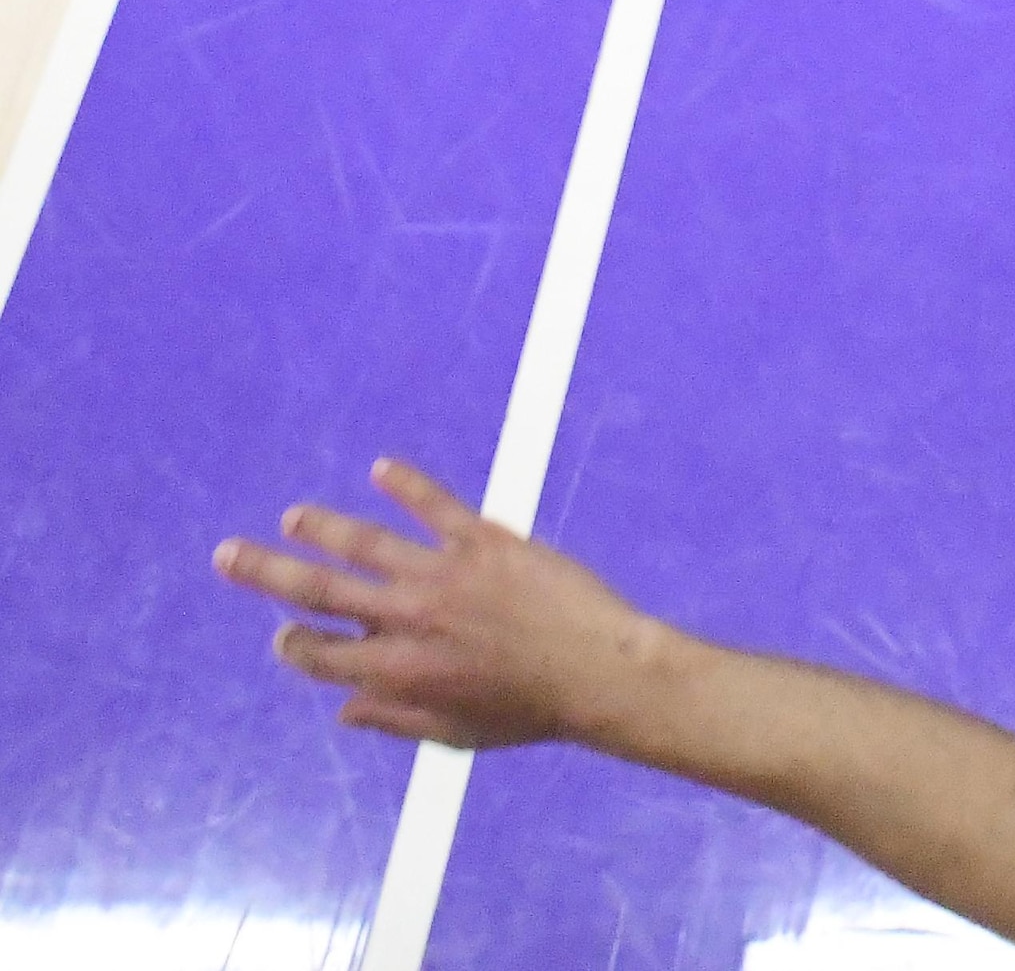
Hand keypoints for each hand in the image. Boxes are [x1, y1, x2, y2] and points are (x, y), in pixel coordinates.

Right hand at [214, 460, 665, 751]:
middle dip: (268, 574)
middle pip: (319, 591)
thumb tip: (343, 712)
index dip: (295, 645)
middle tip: (228, 554)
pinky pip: (436, 506)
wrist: (598, 670)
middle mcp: (406, 620)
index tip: (282, 635)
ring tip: (293, 517)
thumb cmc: (530, 711)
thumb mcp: (455, 734)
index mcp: (395, 673)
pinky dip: (407, 485)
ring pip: (365, 543)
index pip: (322, 655)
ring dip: (322, 528)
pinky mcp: (485, 542)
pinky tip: (381, 468)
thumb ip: (395, 720)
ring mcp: (443, 576)